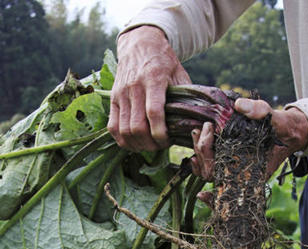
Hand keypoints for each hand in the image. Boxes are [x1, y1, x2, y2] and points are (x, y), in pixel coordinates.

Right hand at [109, 25, 190, 151]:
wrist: (140, 43)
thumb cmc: (164, 61)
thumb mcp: (179, 73)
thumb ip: (185, 96)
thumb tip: (194, 120)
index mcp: (154, 78)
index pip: (154, 112)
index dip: (160, 133)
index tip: (168, 140)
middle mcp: (134, 87)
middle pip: (137, 126)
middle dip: (150, 143)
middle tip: (160, 145)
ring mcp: (121, 93)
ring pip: (124, 130)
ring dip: (137, 144)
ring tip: (149, 146)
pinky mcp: (113, 99)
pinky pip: (113, 127)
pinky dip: (122, 140)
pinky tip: (134, 143)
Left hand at [190, 98, 307, 180]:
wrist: (287, 133)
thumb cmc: (282, 129)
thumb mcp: (275, 119)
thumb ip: (260, 112)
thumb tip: (239, 105)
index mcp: (251, 172)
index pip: (224, 180)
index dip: (210, 180)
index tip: (199, 168)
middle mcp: (239, 175)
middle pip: (210, 173)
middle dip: (202, 151)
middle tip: (204, 128)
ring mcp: (233, 169)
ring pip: (207, 171)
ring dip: (198, 153)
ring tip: (198, 132)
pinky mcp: (228, 161)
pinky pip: (210, 168)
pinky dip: (199, 163)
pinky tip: (193, 156)